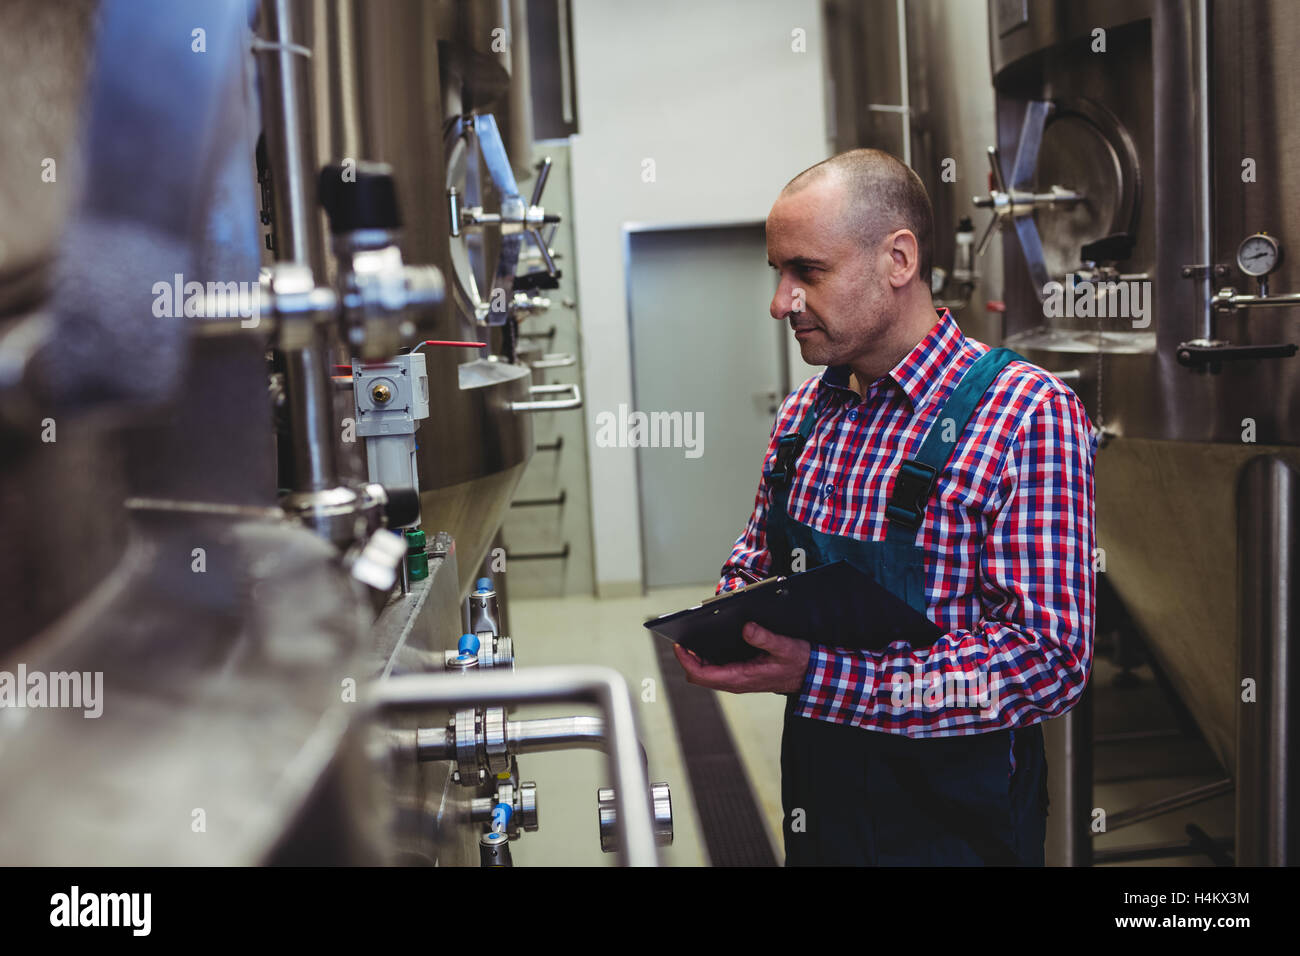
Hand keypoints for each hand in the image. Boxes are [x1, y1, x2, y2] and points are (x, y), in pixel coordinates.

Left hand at [672, 622, 811, 693]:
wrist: (810, 675)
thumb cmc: (798, 663)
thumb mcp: (784, 647)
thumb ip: (765, 638)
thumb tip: (746, 627)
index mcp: (740, 678)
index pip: (701, 675)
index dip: (686, 660)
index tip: (679, 644)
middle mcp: (735, 681)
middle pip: (698, 675)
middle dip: (688, 658)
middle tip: (684, 637)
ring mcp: (736, 679)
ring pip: (705, 673)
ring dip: (696, 658)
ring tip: (693, 637)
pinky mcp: (740, 674)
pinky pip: (715, 669)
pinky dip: (707, 658)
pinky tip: (709, 642)